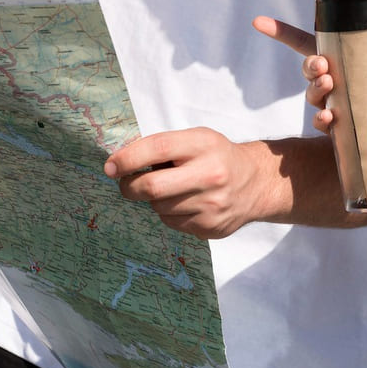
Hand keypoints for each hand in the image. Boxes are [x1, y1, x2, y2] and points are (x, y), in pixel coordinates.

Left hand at [103, 128, 272, 238]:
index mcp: (204, 145)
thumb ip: (164, 147)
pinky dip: (169, 213)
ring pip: (159, 208)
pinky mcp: (210, 227)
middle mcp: (210, 175)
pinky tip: (184, 204)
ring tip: (170, 190)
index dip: (128, 158)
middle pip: (152, 187)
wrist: (256, 183)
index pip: (157, 149)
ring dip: (154, 200)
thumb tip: (121, 163)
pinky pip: (172, 223)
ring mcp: (211, 205)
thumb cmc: (217, 156)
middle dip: (129, 187)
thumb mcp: (197, 139)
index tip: (110, 166)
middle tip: (125, 184)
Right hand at [251, 15, 366, 135]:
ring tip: (329, 89)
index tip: (257, 21)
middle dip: (311, 67)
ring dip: (317, 91)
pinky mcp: (339, 127)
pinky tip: (329, 118)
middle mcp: (331, 80)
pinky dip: (323, 120)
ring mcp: (332, 103)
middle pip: (309, 69)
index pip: (303, 43)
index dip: (279, 32)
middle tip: (324, 68)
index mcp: (339, 58)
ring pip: (313, 95)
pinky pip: (323, 122)